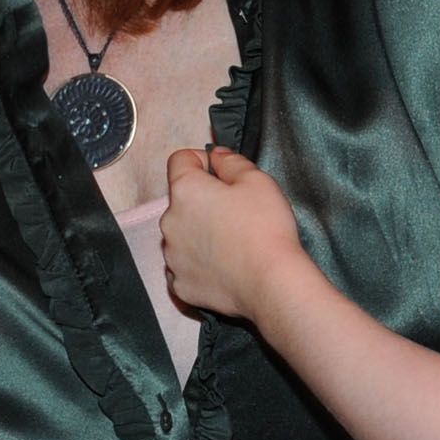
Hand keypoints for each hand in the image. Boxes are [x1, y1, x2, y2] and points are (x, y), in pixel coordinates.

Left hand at [159, 147, 305, 320]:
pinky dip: (198, 263)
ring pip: (182, 233)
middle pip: (181, 200)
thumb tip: (216, 156)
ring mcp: (171, 256)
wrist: (271, 283)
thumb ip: (231, 161)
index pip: (180, 160)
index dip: (202, 160)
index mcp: (185, 190)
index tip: (222, 172)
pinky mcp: (180, 284)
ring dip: (199, 232)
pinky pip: (184, 266)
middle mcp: (169, 221)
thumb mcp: (257, 180)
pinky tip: (223, 265)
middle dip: (203, 200)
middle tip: (236, 211)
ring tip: (232, 242)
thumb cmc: (265, 228)